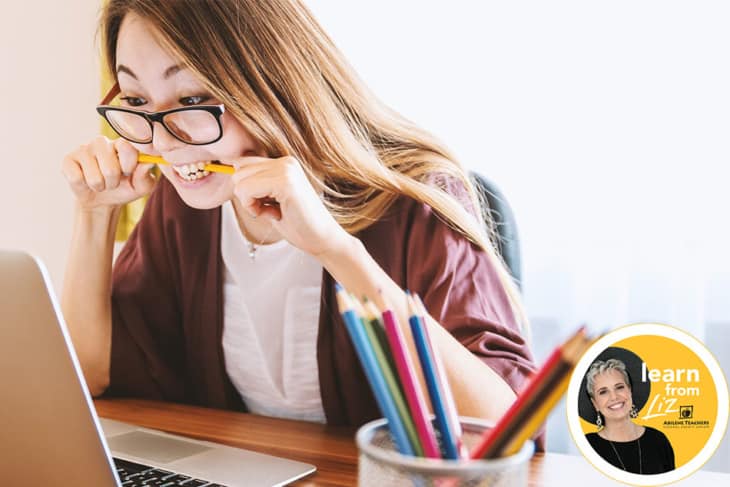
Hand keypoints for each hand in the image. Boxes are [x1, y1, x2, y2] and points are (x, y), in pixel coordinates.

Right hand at [62, 136, 155, 210]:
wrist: (103, 200)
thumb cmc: (125, 188)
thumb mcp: (141, 187)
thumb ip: (146, 176)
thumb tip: (148, 163)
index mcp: (122, 144)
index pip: (127, 148)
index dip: (129, 166)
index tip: (128, 173)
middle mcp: (102, 142)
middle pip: (110, 169)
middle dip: (113, 183)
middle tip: (112, 181)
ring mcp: (83, 149)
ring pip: (94, 177)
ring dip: (100, 186)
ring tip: (100, 182)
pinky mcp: (68, 160)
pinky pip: (77, 178)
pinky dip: (84, 186)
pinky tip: (85, 181)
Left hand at [229, 155, 351, 257]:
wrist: (323, 240)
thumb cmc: (298, 224)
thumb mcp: (271, 199)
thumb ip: (256, 184)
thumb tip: (229, 170)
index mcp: (284, 163)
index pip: (243, 164)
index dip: (246, 188)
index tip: (265, 204)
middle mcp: (285, 161)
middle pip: (238, 171)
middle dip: (247, 196)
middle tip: (271, 209)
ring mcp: (286, 169)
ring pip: (240, 181)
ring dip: (251, 203)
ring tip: (275, 211)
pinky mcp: (285, 182)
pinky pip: (247, 190)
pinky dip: (254, 208)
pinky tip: (275, 214)